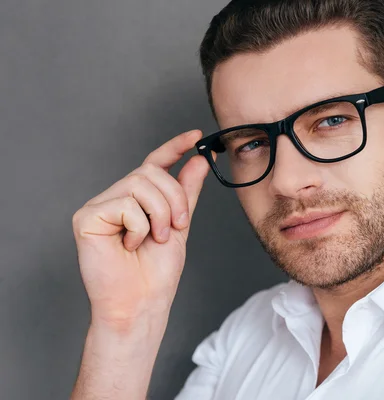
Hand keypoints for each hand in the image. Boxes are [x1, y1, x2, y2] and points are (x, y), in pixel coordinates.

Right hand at [72, 129, 208, 331]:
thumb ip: (186, 192)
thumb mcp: (180, 224)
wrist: (142, 303)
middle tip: (178, 226)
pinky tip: (130, 244)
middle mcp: (116, 198)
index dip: (175, 147)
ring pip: (139, 183)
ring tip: (156, 238)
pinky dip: (138, 226)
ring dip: (160, 213)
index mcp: (138, 199)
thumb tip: (200, 160)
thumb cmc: (156, 271)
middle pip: (150, 172)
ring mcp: (99, 206)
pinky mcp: (86, 217)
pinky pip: (124, 203)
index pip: (154, 164)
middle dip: (174, 199)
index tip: (196, 135)